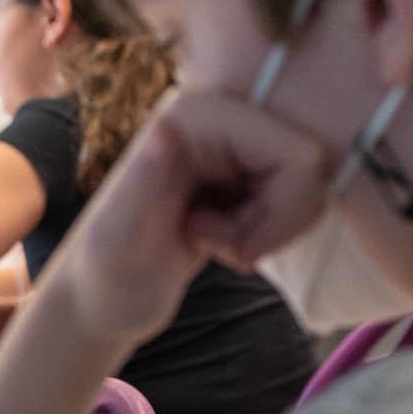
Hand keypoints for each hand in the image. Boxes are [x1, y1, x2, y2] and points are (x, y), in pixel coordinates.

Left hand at [50, 86, 337, 350]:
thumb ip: (145, 181)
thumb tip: (166, 127)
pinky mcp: (239, 172)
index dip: (283, 212)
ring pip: (306, 186)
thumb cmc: (105, 272)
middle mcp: (222, 116)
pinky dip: (265, 234)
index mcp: (200, 114)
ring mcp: (233, 143)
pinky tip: (216, 241)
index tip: (232, 246)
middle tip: (213, 242)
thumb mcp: (121, 234)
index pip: (301, 155)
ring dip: (269, 231)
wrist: (101, 299)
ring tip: (209, 241)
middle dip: (275, 222)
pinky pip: (292, 200)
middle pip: (311, 168)